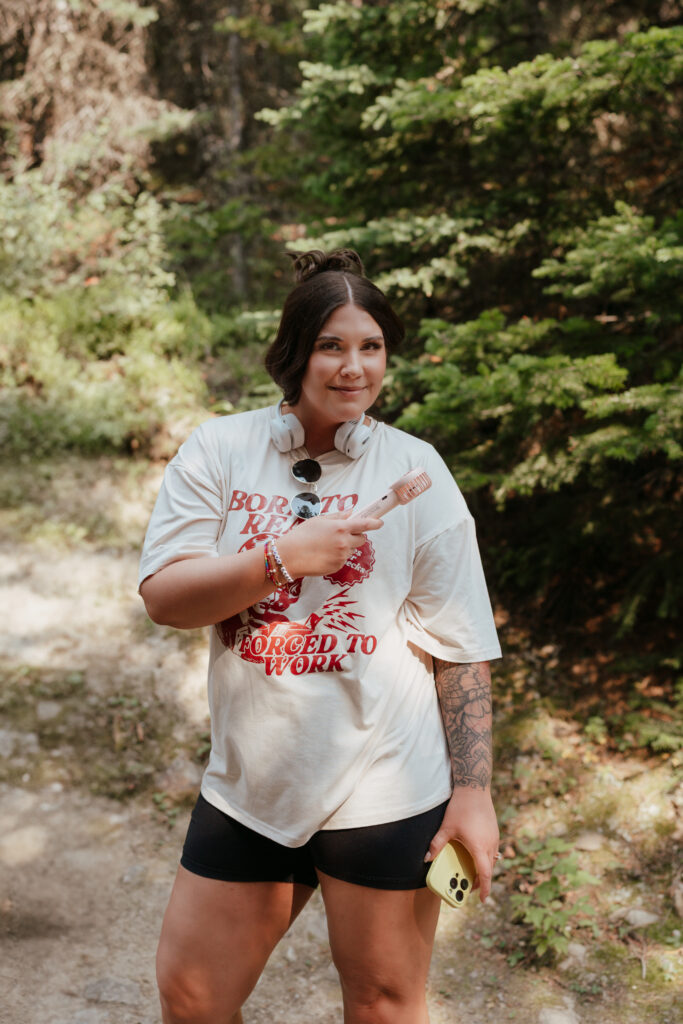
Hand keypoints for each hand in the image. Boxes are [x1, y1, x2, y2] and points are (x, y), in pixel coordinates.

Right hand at [277, 512, 382, 577]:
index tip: (379, 522)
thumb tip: (350, 514)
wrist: (289, 556)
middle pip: (361, 539)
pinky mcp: (337, 567)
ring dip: (346, 547)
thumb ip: (337, 517)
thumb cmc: (301, 536)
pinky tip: (323, 554)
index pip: (364, 525)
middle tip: (342, 534)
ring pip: (351, 550)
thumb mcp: (318, 520)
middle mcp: (344, 542)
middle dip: (356, 536)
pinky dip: (337, 556)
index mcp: (340, 528)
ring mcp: (342, 556)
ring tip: (327, 545)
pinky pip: (343, 559)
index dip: (374, 523)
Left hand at [425, 787, 498, 901]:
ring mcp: (494, 837)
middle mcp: (490, 844)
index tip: (483, 900)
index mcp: (479, 847)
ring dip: (484, 869)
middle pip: (489, 869)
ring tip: (472, 872)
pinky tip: (476, 854)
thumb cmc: (460, 808)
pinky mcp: (494, 831)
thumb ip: (437, 844)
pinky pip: (493, 850)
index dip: (484, 889)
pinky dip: (486, 858)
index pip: (485, 874)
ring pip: (492, 860)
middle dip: (481, 881)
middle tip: (470, 886)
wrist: (474, 788)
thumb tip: (426, 859)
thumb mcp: (446, 828)